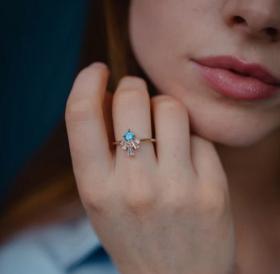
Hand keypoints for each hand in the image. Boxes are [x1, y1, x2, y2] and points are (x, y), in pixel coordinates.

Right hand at [65, 62, 235, 273]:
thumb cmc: (132, 233)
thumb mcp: (101, 198)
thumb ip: (98, 148)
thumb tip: (107, 93)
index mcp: (96, 189)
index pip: (80, 115)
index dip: (86, 81)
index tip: (97, 70)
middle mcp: (133, 187)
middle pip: (131, 98)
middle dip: (132, 87)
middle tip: (136, 97)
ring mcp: (176, 188)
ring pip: (171, 107)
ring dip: (164, 107)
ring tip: (163, 127)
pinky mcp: (212, 190)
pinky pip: (198, 136)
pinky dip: (189, 138)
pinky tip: (186, 159)